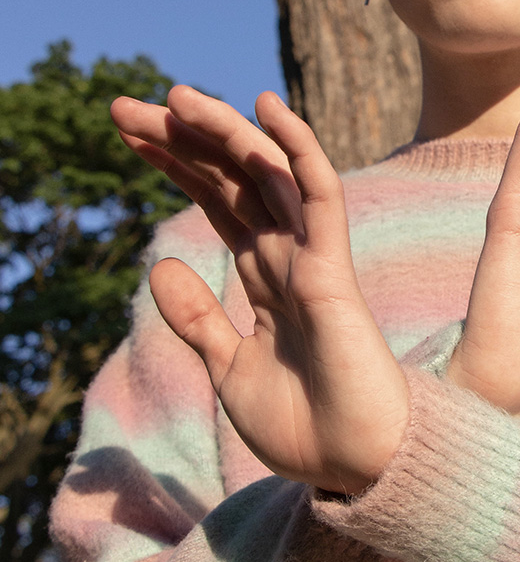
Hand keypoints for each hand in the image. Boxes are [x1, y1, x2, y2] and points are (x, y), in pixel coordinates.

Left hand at [111, 86, 408, 496]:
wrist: (353, 464)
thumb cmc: (302, 426)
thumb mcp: (228, 368)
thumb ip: (197, 318)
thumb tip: (161, 265)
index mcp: (262, 277)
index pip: (215, 201)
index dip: (175, 164)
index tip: (128, 131)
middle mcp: (285, 256)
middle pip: (229, 179)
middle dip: (179, 139)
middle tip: (124, 105)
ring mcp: (309, 256)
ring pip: (264, 174)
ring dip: (221, 131)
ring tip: (173, 97)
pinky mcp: (331, 267)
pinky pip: (318, 193)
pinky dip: (295, 148)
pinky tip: (266, 106)